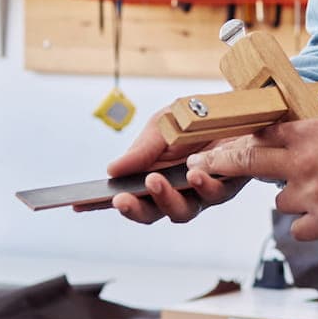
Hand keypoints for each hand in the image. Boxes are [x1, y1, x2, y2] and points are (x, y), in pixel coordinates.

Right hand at [83, 114, 250, 223]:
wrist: (238, 105)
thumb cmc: (196, 118)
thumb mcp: (162, 124)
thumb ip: (141, 149)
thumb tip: (112, 170)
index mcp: (154, 177)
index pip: (126, 196)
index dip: (101, 204)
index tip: (79, 204)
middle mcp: (177, 190)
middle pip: (152, 214)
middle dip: (135, 209)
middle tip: (121, 198)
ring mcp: (202, 191)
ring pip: (182, 211)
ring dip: (166, 199)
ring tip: (155, 181)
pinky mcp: (229, 184)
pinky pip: (215, 192)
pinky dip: (202, 183)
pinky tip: (194, 171)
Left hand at [188, 117, 317, 247]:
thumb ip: (317, 139)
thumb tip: (297, 144)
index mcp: (309, 134)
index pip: (259, 135)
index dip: (231, 142)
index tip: (209, 147)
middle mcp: (303, 162)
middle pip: (249, 162)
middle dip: (222, 164)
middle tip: (198, 165)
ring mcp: (312, 194)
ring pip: (284, 204)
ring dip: (297, 202)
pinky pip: (302, 230)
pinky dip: (314, 227)